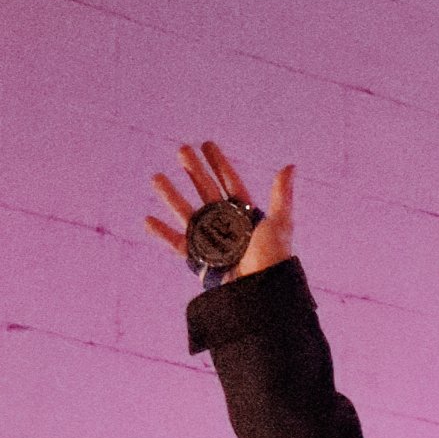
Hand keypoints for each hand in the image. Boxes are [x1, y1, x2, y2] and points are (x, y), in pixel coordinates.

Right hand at [147, 141, 293, 280]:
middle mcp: (226, 225)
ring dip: (171, 195)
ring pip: (187, 212)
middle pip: (206, 192)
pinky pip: (177, 243)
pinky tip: (148, 220)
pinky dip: (162, 233)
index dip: (218, 163)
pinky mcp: (200, 260)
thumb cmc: (272, 260)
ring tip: (156, 178)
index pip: (230, 183)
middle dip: (193, 171)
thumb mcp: (280, 225)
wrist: (259, 293)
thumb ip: (281, 196)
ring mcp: (211, 241)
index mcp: (245, 215)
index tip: (206, 144)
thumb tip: (291, 166)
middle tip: (181, 149)